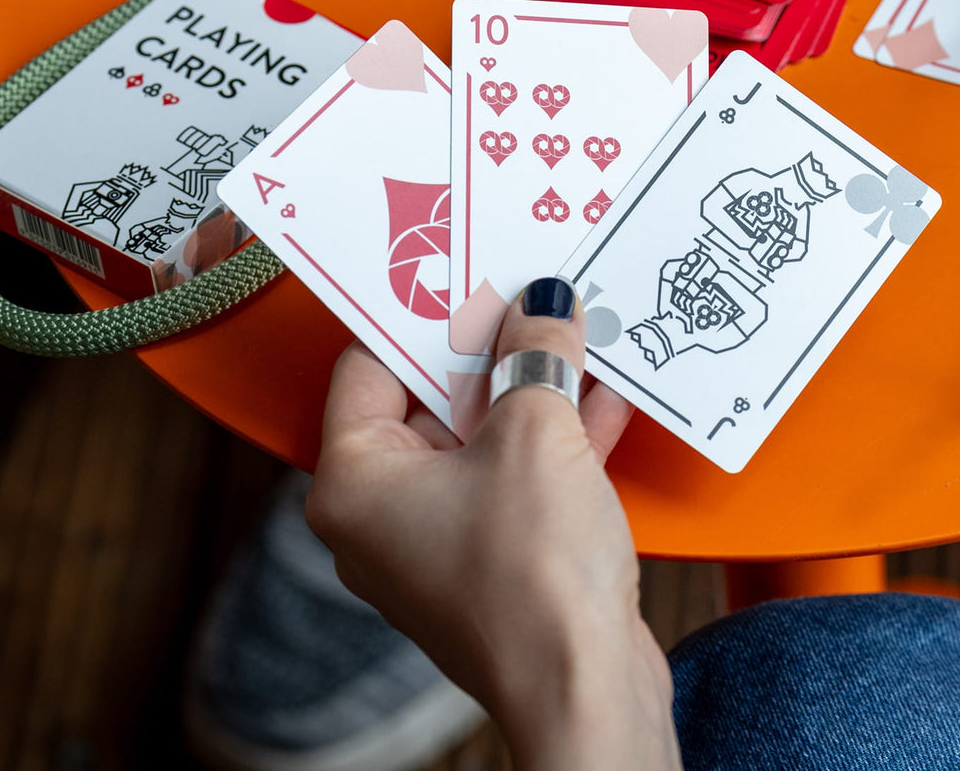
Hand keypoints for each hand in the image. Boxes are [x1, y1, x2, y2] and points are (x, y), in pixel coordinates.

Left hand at [306, 280, 681, 770]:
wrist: (588, 691)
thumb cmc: (531, 580)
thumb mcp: (535, 429)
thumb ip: (535, 352)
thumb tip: (541, 304)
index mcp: (355, 480)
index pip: (372, 363)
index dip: (422, 311)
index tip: (462, 269)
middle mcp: (384, 513)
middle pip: (431, 395)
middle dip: (492, 343)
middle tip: (527, 288)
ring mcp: (440, 539)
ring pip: (483, 432)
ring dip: (534, 384)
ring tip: (575, 327)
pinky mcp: (495, 558)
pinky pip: (519, 473)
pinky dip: (557, 434)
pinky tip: (604, 393)